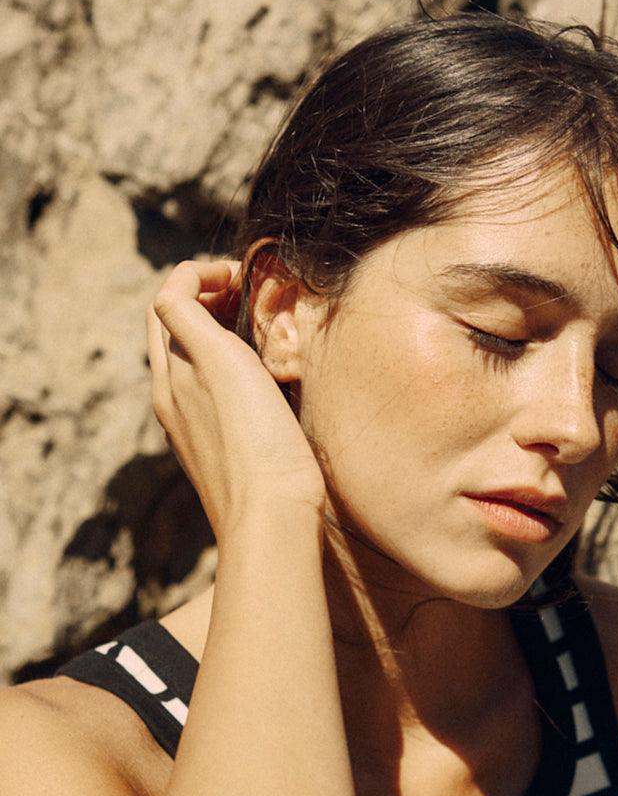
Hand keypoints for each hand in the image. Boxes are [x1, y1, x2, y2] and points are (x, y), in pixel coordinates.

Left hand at [147, 259, 326, 537]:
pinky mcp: (224, 454)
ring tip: (260, 329)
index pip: (167, 303)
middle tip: (251, 293)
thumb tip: (177, 284)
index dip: (200, 275)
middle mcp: (174, 402)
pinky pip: (219, 398)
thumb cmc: (253, 442)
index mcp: (168, 377)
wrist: (272, 521)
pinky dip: (234, 371)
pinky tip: (265, 382)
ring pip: (197, 366)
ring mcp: (197, 431)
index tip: (244, 274)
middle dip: (208, 301)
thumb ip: (188, 316)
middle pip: (177, 333)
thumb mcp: (217, 362)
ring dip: (222, 336)